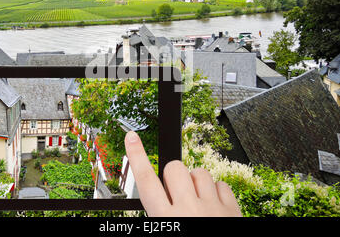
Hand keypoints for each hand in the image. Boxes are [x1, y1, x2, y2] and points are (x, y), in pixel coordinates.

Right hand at [124, 131, 241, 216]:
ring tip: (196, 201)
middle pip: (174, 168)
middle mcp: (188, 210)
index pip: (146, 180)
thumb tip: (155, 202)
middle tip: (176, 194)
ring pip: (199, 172)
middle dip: (172, 176)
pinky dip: (215, 190)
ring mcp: (212, 207)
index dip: (136, 156)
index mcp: (166, 220)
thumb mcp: (164, 233)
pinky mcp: (232, 209)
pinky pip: (221, 184)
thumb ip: (157, 217)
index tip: (131, 136)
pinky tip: (213, 205)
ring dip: (195, 182)